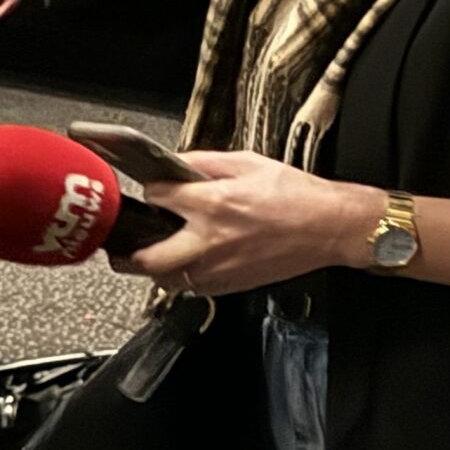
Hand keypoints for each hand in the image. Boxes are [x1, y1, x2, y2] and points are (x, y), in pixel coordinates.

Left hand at [124, 151, 379, 294]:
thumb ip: (206, 162)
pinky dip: (181, 277)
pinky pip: (190, 288)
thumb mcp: (250, 163)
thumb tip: (176, 163)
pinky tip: (187, 262)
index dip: (151, 190)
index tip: (154, 190)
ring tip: (153, 253)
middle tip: (121, 244)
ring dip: (153, 267)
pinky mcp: (228, 286)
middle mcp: (209, 241)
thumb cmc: (296, 196)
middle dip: (126, 251)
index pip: (157, 197)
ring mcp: (217, 269)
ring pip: (165, 279)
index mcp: (213, 204)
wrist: (329, 228)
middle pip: (146, 257)